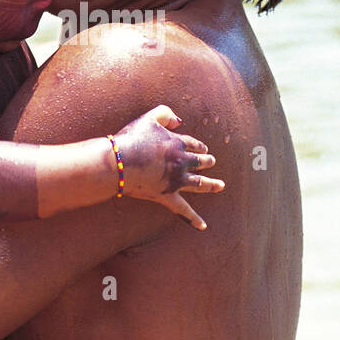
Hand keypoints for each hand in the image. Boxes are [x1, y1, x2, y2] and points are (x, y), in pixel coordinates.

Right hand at [114, 105, 224, 229]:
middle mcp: (180, 162)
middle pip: (199, 161)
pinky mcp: (166, 196)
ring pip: (199, 183)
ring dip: (211, 184)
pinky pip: (183, 210)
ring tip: (221, 185)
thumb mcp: (148, 118)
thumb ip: (165, 113)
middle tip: (212, 161)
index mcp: (177, 143)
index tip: (202, 147)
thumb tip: (179, 121)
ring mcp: (175, 180)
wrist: (119, 161)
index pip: (192, 144)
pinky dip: (193, 218)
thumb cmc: (131, 139)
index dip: (198, 145)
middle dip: (207, 161)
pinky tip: (203, 226)